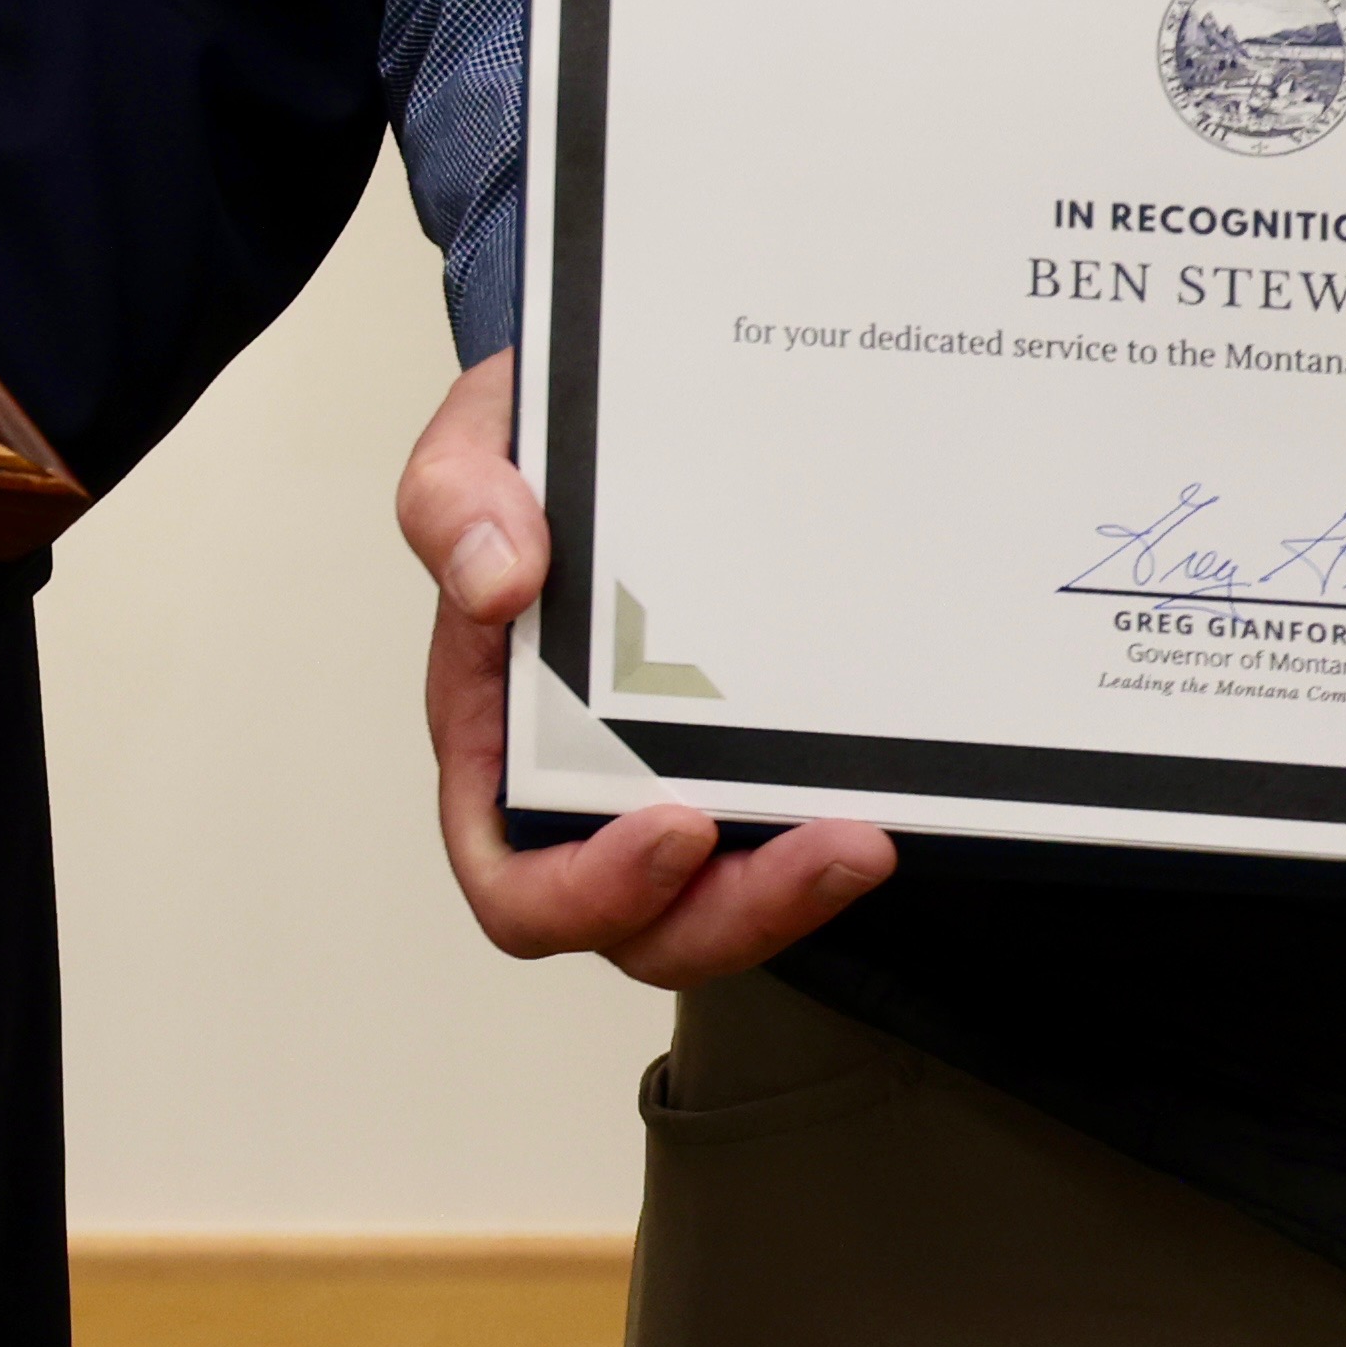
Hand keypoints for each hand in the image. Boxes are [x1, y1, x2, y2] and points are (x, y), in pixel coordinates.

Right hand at [401, 348, 889, 984]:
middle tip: (828, 850)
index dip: (591, 886)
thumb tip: (496, 581)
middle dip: (736, 913)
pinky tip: (890, 798)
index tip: (678, 826)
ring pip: (724, 910)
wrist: (634, 419)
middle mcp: (580, 791)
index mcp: (493, 741)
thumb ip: (455, 499)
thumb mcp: (480, 443)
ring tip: (869, 838)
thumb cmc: (541, 455)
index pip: (516, 876)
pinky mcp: (749, 768)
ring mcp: (670, 784)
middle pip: (643, 927)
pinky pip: (780, 848)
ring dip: (797, 895)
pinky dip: (826, 843)